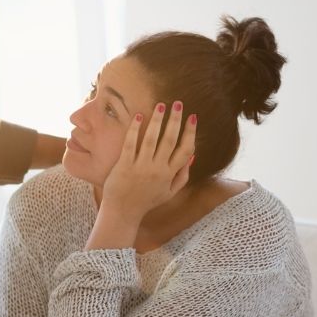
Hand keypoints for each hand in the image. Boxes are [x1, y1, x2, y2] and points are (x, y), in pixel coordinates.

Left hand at [100, 101, 196, 220]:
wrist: (123, 213)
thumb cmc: (146, 201)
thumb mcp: (169, 193)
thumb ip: (182, 175)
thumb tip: (192, 156)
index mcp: (170, 174)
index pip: (186, 150)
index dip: (191, 132)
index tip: (193, 117)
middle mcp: (157, 169)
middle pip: (170, 140)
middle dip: (176, 119)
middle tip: (178, 103)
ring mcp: (140, 167)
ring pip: (152, 139)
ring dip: (157, 120)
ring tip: (161, 105)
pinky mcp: (124, 165)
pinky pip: (131, 144)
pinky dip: (135, 129)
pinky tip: (139, 116)